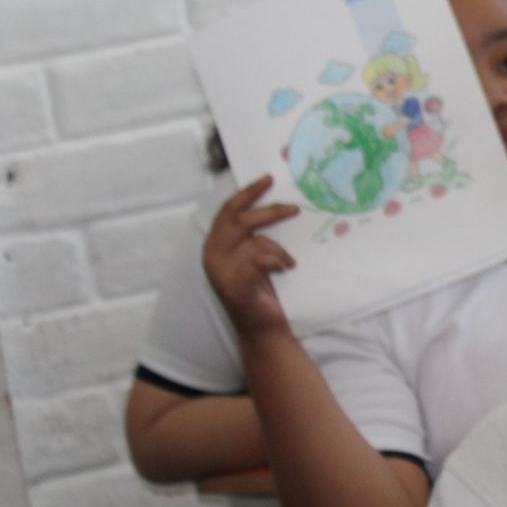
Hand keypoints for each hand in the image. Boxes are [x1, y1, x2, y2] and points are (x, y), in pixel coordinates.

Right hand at [202, 176, 299, 339]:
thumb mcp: (257, 256)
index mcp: (215, 244)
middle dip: (268, 211)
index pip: (228, 210)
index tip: (268, 179)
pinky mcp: (235, 287)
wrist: (263, 327)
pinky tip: (285, 268)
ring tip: (289, 262)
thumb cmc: (262, 289)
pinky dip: (275, 261)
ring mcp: (221, 272)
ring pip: (253, 242)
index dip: (247, 193)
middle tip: (294, 208)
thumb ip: (257, 234)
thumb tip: (279, 203)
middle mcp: (213, 255)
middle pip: (239, 220)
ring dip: (277, 248)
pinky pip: (258, 262)